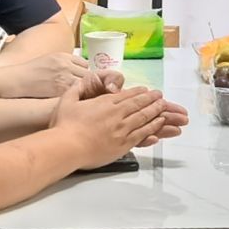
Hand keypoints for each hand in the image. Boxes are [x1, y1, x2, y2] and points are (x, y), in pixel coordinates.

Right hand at [0, 51, 90, 98]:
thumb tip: (79, 70)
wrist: (17, 80)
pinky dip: (77, 98)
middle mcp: (66, 65)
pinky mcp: (60, 91)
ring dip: (85, 91)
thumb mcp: (50, 60)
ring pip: (85, 85)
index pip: (85, 63)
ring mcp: (64, 78)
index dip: (84, 72)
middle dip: (88, 82)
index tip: (82, 79)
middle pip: (88, 74)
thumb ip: (65, 63)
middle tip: (86, 90)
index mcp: (64, 56)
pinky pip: (76, 95)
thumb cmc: (31, 71)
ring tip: (80, 97)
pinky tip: (73, 101)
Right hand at [65, 70, 183, 144]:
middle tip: (160, 95)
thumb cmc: (64, 126)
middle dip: (151, 98)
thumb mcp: (66, 101)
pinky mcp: (123, 143)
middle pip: (138, 104)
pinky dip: (153, 126)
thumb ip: (76, 89)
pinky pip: (143, 133)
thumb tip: (79, 81)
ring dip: (155, 110)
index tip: (145, 90)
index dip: (137, 92)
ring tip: (164, 106)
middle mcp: (116, 114)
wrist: (67, 147)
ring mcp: (121, 129)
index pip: (125, 95)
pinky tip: (159, 123)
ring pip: (143, 117)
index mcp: (104, 103)